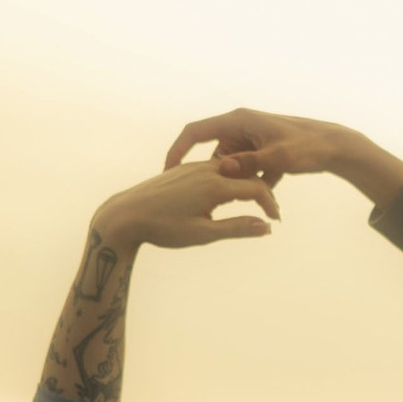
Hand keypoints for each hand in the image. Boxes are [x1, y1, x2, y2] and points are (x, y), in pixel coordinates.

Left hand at [91, 163, 279, 255]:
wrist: (126, 214)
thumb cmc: (163, 228)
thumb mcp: (203, 234)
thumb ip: (236, 228)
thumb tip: (265, 228)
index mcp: (214, 186)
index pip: (256, 188)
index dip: (270, 204)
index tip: (275, 221)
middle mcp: (207, 171)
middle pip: (246, 176)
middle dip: (262, 194)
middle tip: (270, 215)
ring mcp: (195, 168)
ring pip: (231, 171)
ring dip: (245, 186)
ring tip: (253, 206)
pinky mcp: (185, 169)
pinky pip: (215, 170)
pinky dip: (228, 181)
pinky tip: (227, 197)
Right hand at [163, 109, 402, 211]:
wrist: (336, 145)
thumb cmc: (308, 147)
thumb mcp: (277, 159)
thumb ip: (248, 165)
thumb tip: (222, 169)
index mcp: (238, 120)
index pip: (195, 132)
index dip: (177, 152)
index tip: (166, 174)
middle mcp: (240, 126)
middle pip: (215, 155)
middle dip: (221, 178)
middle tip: (222, 200)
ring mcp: (251, 139)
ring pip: (234, 166)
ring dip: (242, 182)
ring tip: (260, 191)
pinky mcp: (261, 151)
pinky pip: (248, 169)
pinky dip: (256, 181)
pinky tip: (274, 189)